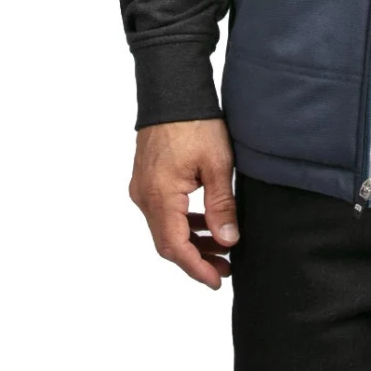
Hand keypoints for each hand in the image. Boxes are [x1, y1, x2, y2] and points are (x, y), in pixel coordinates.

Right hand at [128, 117, 238, 288]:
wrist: (172, 90)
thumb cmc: (196, 122)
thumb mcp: (217, 164)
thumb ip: (221, 205)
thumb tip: (228, 241)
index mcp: (159, 196)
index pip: (175, 247)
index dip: (196, 268)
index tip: (217, 280)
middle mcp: (144, 196)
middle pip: (168, 242)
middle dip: (196, 258)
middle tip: (225, 267)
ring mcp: (143, 188)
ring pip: (166, 228)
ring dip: (192, 240)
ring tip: (223, 246)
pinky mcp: (147, 180)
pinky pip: (164, 212)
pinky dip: (184, 222)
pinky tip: (207, 222)